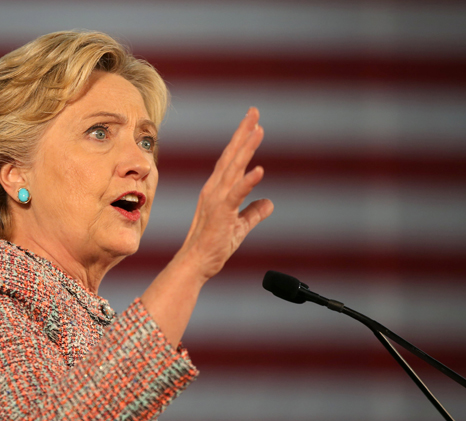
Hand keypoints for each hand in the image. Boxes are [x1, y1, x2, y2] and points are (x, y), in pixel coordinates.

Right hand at [177, 107, 273, 281]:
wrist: (197, 263)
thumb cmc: (214, 246)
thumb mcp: (240, 226)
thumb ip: (254, 212)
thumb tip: (269, 203)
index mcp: (218, 190)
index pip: (232, 160)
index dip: (242, 140)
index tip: (253, 122)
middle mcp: (215, 189)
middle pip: (231, 155)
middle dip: (243, 133)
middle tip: (254, 112)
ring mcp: (217, 199)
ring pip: (234, 168)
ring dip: (246, 148)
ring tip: (258, 129)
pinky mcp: (222, 213)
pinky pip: (237, 194)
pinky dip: (248, 181)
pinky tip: (260, 170)